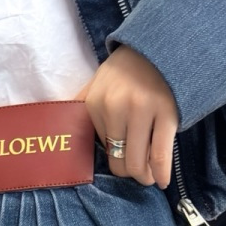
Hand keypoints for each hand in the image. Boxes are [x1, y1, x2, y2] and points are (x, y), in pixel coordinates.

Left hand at [73, 45, 178, 188]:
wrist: (162, 43)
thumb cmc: (129, 68)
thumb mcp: (98, 81)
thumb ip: (81, 103)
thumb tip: (57, 126)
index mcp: (95, 103)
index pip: (102, 147)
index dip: (114, 155)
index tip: (123, 155)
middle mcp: (116, 108)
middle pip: (118, 160)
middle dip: (128, 172)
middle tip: (136, 172)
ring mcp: (142, 111)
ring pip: (137, 162)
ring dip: (143, 176)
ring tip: (148, 178)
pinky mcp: (167, 113)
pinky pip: (160, 155)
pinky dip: (161, 173)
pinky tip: (162, 181)